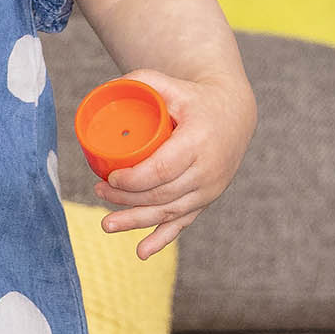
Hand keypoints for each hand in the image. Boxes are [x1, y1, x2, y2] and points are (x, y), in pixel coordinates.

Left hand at [88, 68, 253, 259]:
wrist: (236, 113)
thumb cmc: (195, 98)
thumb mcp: (172, 84)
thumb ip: (141, 81)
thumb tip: (103, 90)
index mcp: (199, 143)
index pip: (163, 170)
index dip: (134, 180)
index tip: (111, 177)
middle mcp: (208, 171)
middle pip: (162, 194)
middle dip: (126, 198)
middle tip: (99, 191)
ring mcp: (210, 188)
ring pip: (169, 212)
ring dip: (136, 221)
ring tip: (106, 224)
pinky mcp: (207, 199)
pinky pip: (184, 222)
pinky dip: (162, 239)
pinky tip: (141, 252)